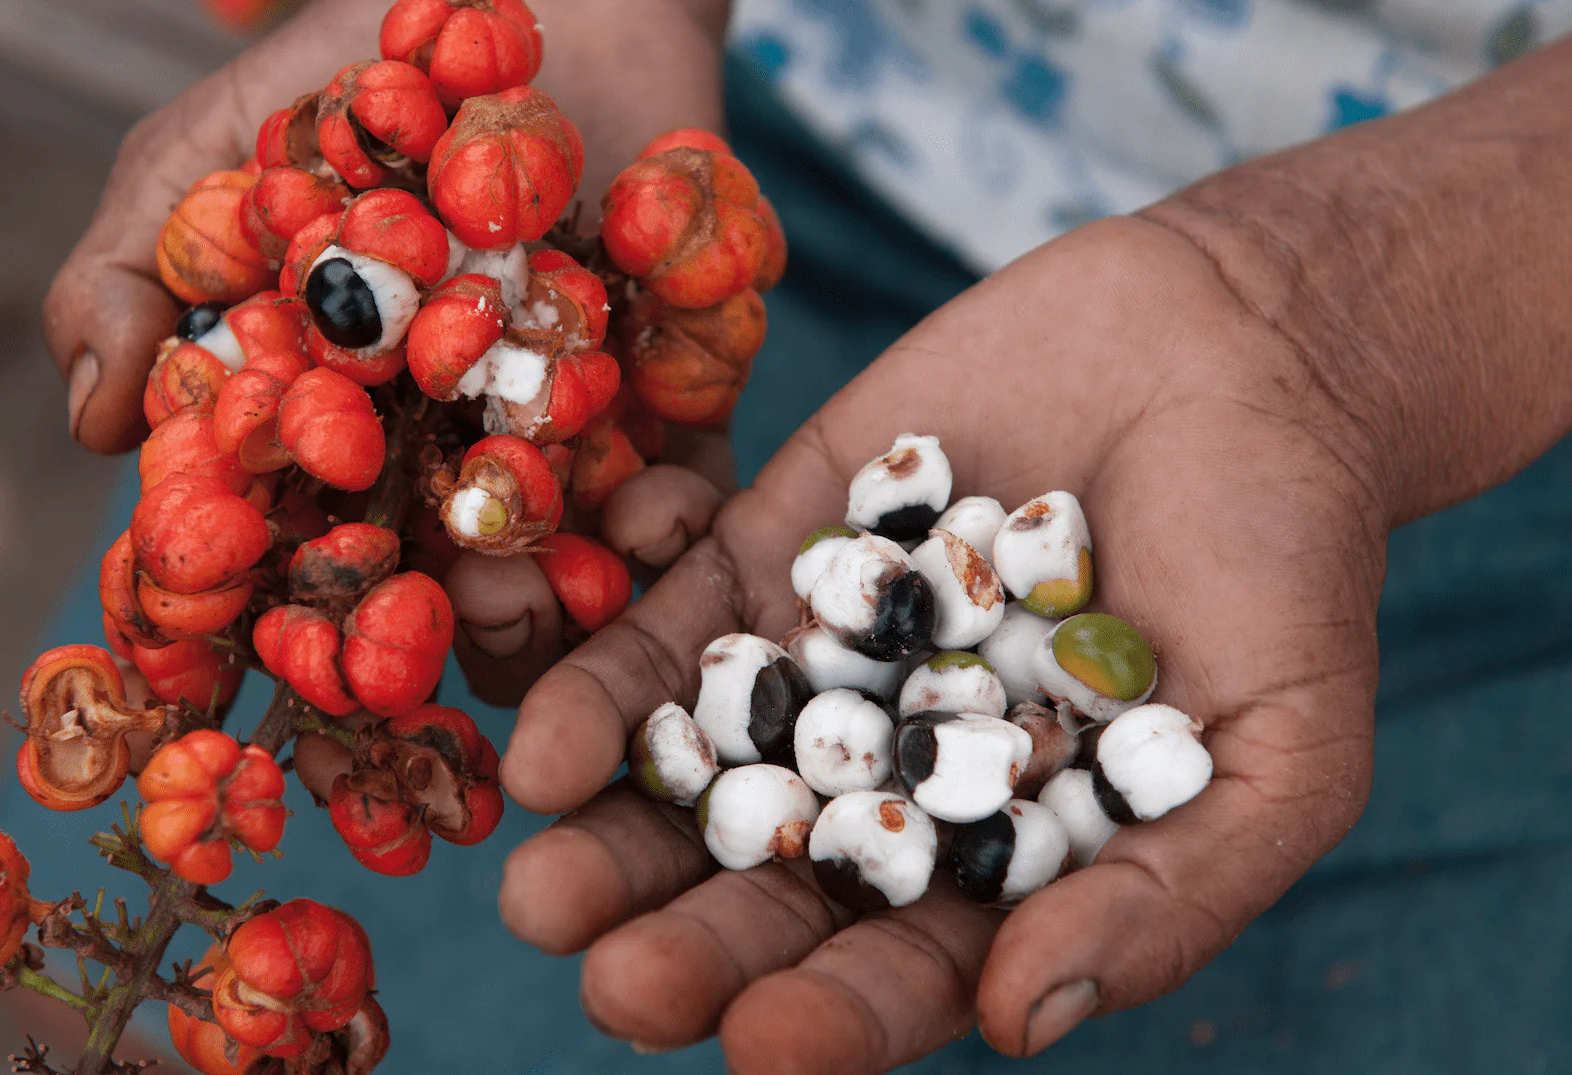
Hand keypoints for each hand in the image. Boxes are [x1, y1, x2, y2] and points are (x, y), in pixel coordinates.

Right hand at [42, 0, 737, 694]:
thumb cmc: (355, 71)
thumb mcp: (209, 154)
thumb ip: (133, 272)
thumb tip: (93, 425)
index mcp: (342, 428)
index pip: (309, 548)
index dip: (292, 614)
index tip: (285, 656)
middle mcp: (454, 449)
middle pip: (449, 584)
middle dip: (449, 626)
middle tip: (443, 626)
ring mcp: (569, 430)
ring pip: (569, 561)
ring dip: (558, 597)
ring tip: (533, 589)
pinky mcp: (677, 392)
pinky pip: (689, 478)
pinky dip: (679, 514)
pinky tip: (661, 513)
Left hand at [494, 217, 1387, 1068]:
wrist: (1240, 346)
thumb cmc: (1289, 563)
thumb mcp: (1279, 753)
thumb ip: (1164, 895)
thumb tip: (1019, 1024)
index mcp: (1003, 852)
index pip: (907, 965)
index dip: (840, 1016)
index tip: (769, 1048)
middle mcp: (891, 770)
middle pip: (774, 885)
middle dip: (694, 943)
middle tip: (617, 986)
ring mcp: (820, 657)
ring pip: (701, 771)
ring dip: (618, 839)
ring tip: (543, 895)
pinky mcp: (773, 545)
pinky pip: (674, 628)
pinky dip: (611, 688)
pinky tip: (545, 751)